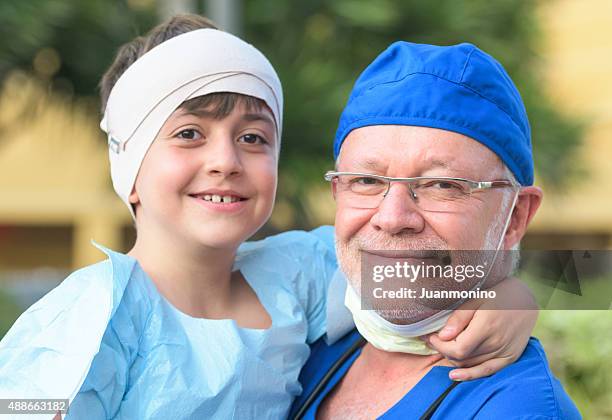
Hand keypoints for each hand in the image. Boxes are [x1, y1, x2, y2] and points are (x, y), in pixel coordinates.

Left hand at [422, 277, 537, 380]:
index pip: (457, 349)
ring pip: (471, 365)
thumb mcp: (476, 298)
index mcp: (487, 327)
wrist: (526, 298)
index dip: (440, 346)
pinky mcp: (510, 357)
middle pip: (462, 358)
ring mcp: (504, 352)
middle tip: (433, 340)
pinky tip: (455, 376)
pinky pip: (488, 371)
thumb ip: (459, 318)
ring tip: (442, 349)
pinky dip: (471, 375)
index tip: (431, 336)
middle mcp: (496, 343)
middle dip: (443, 350)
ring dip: (453, 360)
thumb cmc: (499, 294)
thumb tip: (443, 336)